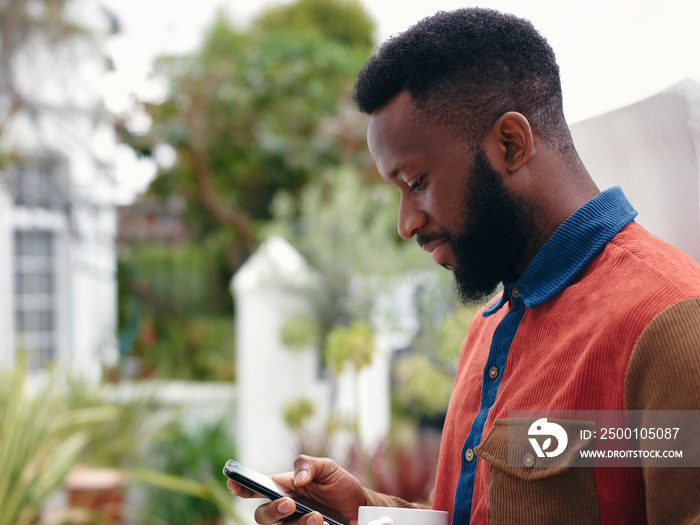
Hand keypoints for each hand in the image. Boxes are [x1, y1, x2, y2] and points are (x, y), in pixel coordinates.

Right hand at [227, 455, 364, 524]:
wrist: (362, 507)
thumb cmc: (341, 486)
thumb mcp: (329, 467)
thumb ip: (309, 465)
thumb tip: (297, 479)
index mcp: (285, 488)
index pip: (256, 489)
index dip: (241, 487)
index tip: (234, 483)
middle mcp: (286, 509)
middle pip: (262, 516)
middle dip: (271, 511)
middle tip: (290, 504)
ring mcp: (295, 524)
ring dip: (299, 524)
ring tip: (318, 516)